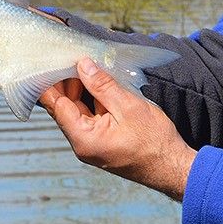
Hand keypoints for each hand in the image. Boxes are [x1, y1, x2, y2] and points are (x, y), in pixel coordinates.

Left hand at [42, 57, 195, 198]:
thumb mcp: (129, 106)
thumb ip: (103, 86)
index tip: (49, 61)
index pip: (56, 106)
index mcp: (83, 138)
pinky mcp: (102, 140)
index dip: (51, 82)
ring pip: (78, 110)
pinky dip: (93, 99)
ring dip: (82, 89)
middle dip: (68, 82)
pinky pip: (91, 116)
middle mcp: (82, 143)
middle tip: (74, 56)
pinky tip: (101, 83)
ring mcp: (92, 143)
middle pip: (64, 107)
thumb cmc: (154, 141)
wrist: (173, 167)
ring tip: (90, 65)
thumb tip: (83, 66)